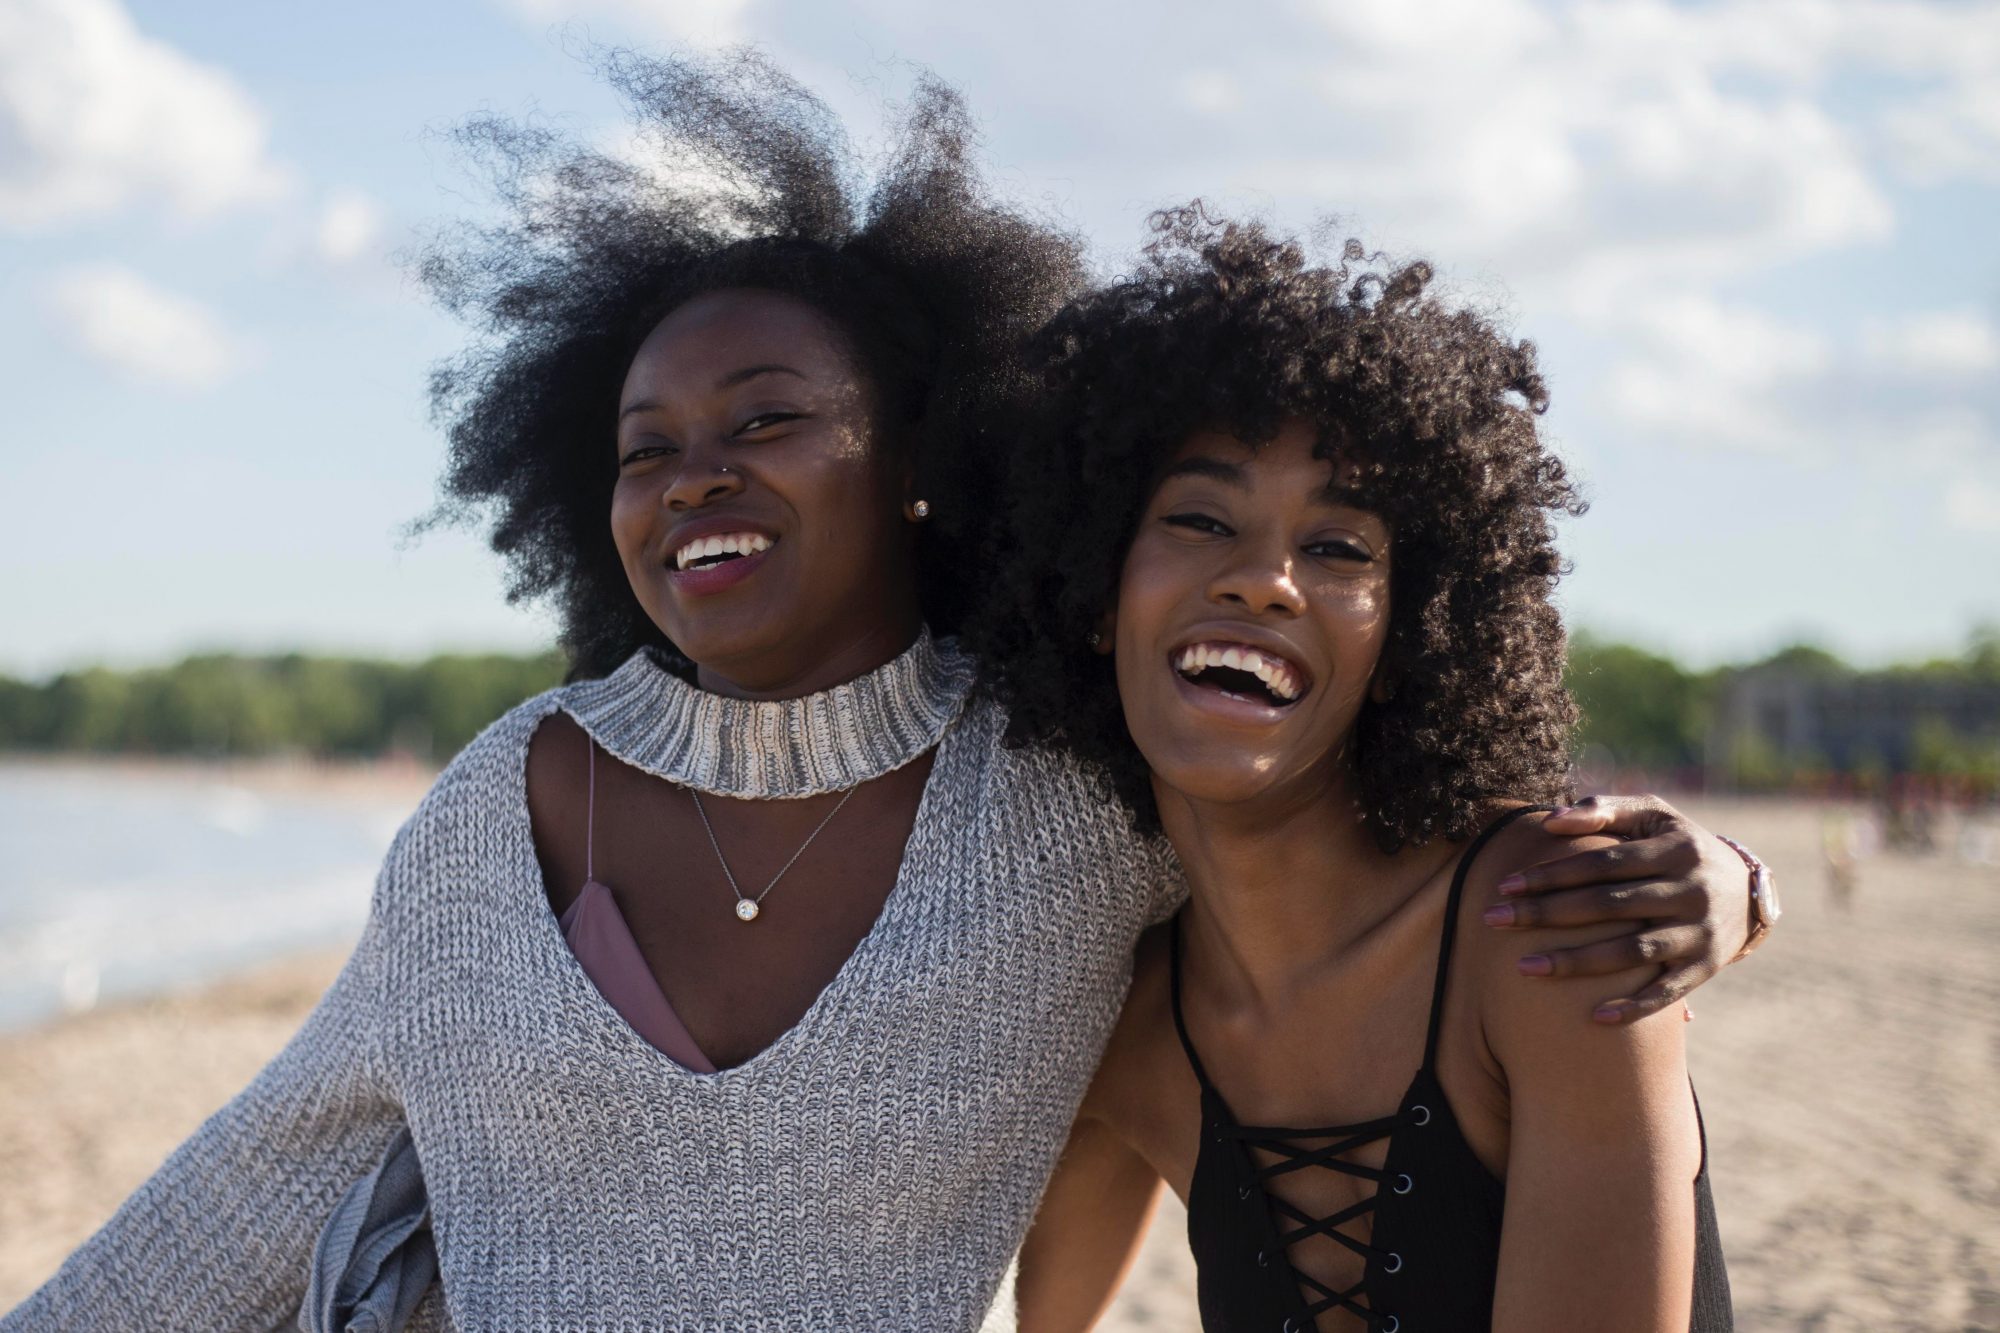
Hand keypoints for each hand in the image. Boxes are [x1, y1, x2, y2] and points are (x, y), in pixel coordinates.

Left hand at [1483, 795, 1755, 1023]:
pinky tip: (1594, 1018)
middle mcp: (1690, 891)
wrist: (1749, 890)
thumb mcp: (1653, 815)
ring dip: (1577, 962)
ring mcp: (1699, 933)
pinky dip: (1634, 1007)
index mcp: (1674, 850)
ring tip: (1524, 968)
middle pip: (1608, 906)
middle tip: (1493, 921)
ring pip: (1632, 952)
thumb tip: (1550, 820)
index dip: (1552, 874)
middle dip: (1548, 914)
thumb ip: (1603, 810)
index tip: (1505, 886)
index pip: (1602, 863)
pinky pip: (1668, 994)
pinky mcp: (1706, 968)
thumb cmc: (1679, 845)